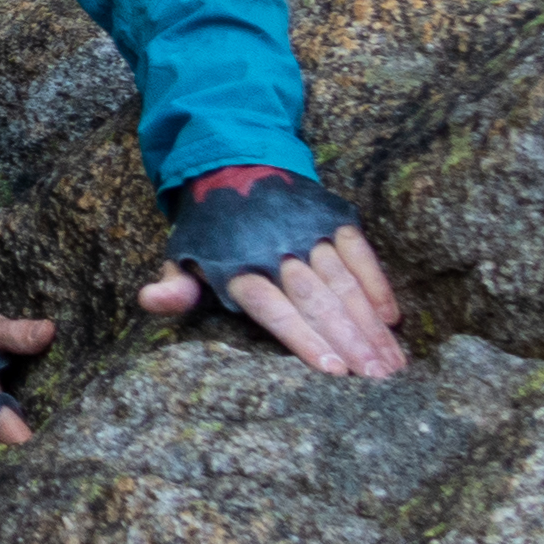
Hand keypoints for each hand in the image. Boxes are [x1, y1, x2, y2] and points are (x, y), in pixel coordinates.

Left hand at [141, 215, 406, 378]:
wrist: (231, 162)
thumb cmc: (209, 228)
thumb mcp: (183, 254)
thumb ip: (176, 286)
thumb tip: (150, 302)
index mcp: (238, 267)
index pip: (276, 310)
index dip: (305, 340)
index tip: (335, 373)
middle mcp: (276, 251)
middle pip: (318, 302)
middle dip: (351, 342)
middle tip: (379, 381)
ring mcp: (307, 233)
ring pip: (343, 283)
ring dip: (370, 324)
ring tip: (392, 364)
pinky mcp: (331, 217)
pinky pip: (359, 252)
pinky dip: (377, 283)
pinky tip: (392, 318)